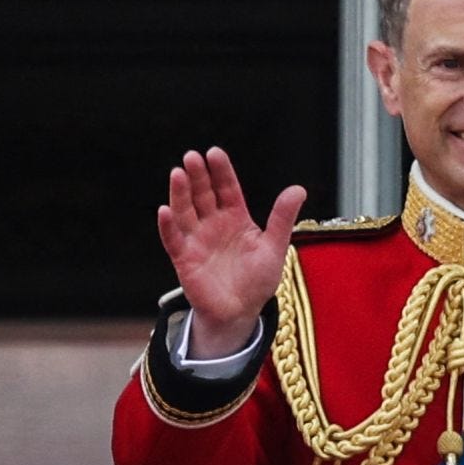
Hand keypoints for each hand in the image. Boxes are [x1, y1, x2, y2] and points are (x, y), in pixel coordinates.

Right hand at [155, 148, 303, 359]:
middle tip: (192, 157)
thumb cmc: (258, 281)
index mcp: (236, 218)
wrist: (240, 312)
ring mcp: (197, 239)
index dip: (220, 171)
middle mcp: (213, 224)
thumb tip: (298, 189)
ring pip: (186, 211)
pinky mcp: (184, 258)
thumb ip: (282, 218)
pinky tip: (165, 210)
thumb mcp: (274, 246)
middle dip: (197, 175)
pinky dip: (167, 226)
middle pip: (203, 194)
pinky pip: (173, 239)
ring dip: (180, 193)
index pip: (226, 188)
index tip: (214, 153)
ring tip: (177, 173)